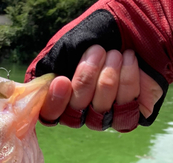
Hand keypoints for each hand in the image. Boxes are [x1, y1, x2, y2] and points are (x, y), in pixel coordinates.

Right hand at [40, 45, 162, 129]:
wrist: (126, 34)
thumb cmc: (92, 39)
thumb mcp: (67, 46)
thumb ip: (51, 65)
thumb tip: (44, 83)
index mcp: (57, 98)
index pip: (49, 115)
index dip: (55, 102)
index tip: (62, 81)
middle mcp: (77, 114)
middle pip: (75, 112)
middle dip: (86, 79)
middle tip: (97, 51)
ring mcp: (100, 119)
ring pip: (100, 110)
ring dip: (109, 77)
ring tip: (114, 53)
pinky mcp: (124, 118)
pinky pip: (124, 113)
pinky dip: (128, 82)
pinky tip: (127, 60)